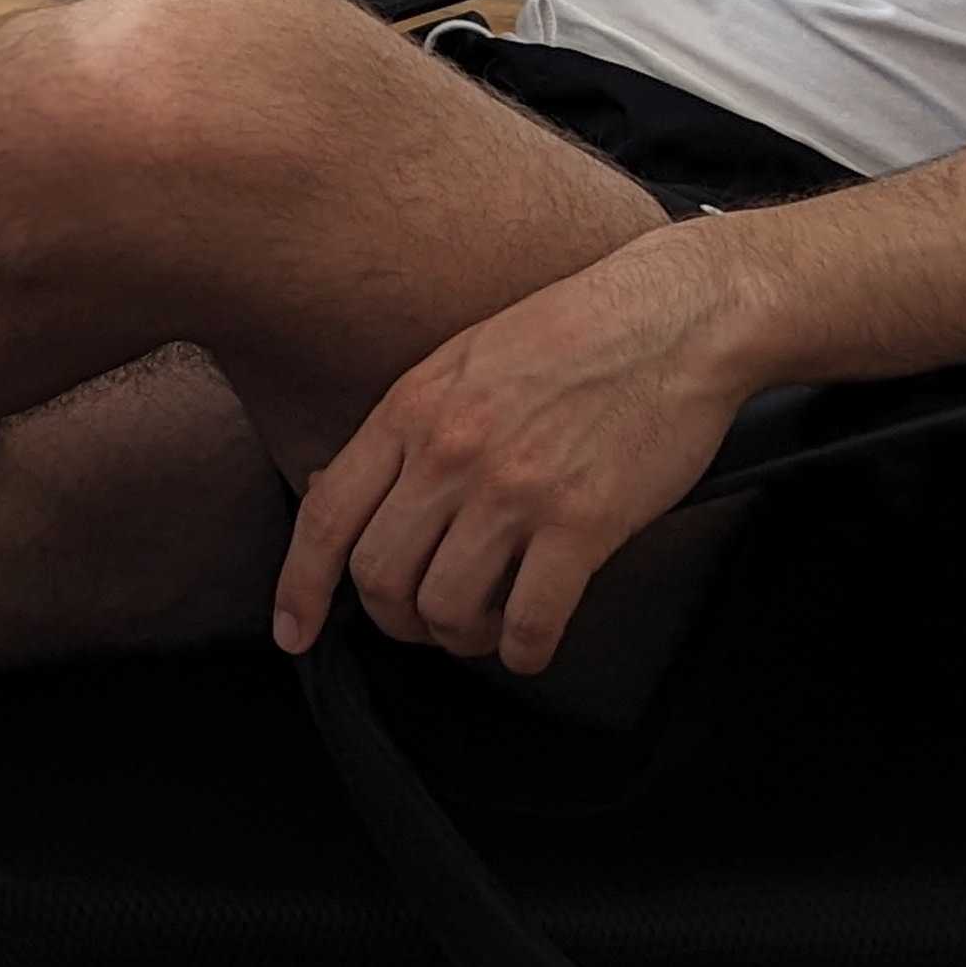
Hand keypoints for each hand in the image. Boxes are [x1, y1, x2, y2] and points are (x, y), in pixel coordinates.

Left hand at [270, 225, 765, 674]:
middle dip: (395, 619)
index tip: (295, 632)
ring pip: (447, 609)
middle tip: (423, 621)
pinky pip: (532, 621)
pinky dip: (525, 650)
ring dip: (460, 638)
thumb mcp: (456, 362)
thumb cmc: (566, 335)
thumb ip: (402, 428)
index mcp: (410, 412)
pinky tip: (532, 643)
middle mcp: (450, 454)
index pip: (327, 515)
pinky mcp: (585, 522)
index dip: (300, 586)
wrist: (670, 316)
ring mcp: (516, 490)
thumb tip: (343, 488)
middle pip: (380, 577)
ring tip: (484, 626)